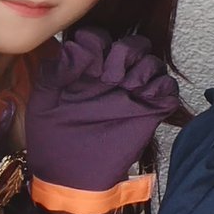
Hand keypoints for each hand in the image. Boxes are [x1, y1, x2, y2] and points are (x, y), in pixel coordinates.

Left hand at [26, 28, 179, 190]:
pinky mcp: (152, 109)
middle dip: (126, 51)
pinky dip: (161, 87)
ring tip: (127, 88)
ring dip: (143, 68)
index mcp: (87, 69)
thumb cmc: (53, 138)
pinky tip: (144, 98)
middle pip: (133, 43)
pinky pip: (169, 87)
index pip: (100, 37)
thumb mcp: (44, 101)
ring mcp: (134, 92)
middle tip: (112, 77)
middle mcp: (113, 75)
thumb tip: (76, 45)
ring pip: (154, 61)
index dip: (98, 42)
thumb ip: (56, 70)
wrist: (72, 176)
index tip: (90, 65)